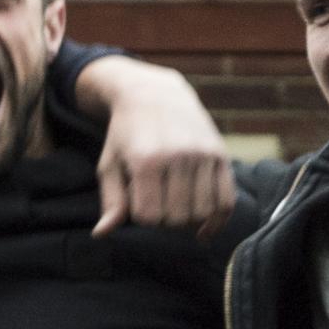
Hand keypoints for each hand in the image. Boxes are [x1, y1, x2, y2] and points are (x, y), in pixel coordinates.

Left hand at [80, 56, 234, 238]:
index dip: (142, 217)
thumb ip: (110, 200)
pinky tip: (203, 230)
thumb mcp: (109, 164)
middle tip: (158, 206)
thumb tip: (101, 234)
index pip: (149, 217)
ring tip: (176, 210)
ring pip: (202, 212)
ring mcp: (203, 154)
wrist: (155, 95)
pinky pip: (227, 200)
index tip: (138, 203)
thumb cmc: (125, 134)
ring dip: (188, 221)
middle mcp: (179, 156)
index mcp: (146, 160)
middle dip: (165, 221)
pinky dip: (217, 220)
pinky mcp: (220, 154)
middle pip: (177, 218)